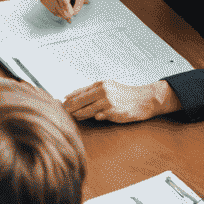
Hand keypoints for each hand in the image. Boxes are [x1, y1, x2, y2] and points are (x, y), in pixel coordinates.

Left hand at [62, 79, 181, 123]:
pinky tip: (83, 118)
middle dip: (68, 107)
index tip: (57, 102)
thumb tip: (73, 97)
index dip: (68, 98)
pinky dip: (89, 117)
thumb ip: (93, 93)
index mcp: (100, 84)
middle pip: (79, 100)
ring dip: (76, 113)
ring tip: (69, 116)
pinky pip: (97, 115)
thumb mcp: (109, 88)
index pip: (79, 91)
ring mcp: (107, 100)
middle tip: (59, 111)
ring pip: (85, 109)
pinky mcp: (113, 110)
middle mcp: (102, 90)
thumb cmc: (126, 95)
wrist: (145, 99)